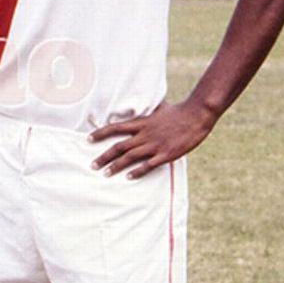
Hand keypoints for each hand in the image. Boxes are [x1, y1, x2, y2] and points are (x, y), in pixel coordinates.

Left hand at [88, 101, 217, 178]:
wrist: (195, 116)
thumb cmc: (177, 112)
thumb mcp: (158, 108)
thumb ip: (146, 109)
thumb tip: (139, 105)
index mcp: (141, 123)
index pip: (115, 128)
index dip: (100, 133)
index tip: (88, 139)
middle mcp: (144, 134)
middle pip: (119, 146)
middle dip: (104, 157)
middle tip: (92, 165)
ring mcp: (154, 145)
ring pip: (130, 157)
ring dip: (116, 166)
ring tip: (105, 174)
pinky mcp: (166, 154)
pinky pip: (148, 165)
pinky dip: (137, 171)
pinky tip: (128, 177)